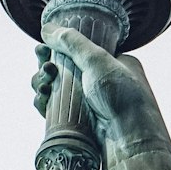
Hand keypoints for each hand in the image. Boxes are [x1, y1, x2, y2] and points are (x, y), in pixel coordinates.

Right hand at [32, 27, 158, 143]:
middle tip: (44, 69)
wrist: (130, 141)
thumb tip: (46, 28)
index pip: (79, 50)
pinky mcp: (79, 121)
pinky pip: (55, 108)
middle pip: (63, 68)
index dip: (57, 48)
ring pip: (56, 88)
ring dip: (42, 83)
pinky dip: (44, 102)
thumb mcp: (98, 61)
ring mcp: (89, 102)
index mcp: (114, 63)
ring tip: (42, 85)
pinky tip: (40, 99)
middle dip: (47, 67)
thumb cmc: (122, 98)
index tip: (41, 49)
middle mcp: (101, 81)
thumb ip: (72, 43)